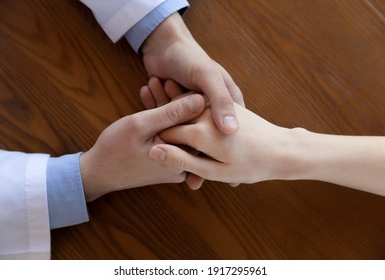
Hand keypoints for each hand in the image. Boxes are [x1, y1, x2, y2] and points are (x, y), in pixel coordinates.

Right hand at [80, 94, 205, 200]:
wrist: (98, 173)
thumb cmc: (115, 149)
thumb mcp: (141, 125)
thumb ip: (172, 113)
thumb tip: (202, 99)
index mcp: (182, 157)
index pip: (196, 122)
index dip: (184, 97)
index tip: (170, 82)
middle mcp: (184, 163)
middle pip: (185, 123)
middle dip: (171, 98)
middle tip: (159, 80)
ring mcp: (176, 162)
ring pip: (175, 126)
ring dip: (164, 105)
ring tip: (151, 84)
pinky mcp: (167, 159)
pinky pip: (167, 134)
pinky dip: (159, 119)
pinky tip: (149, 98)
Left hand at [141, 13, 244, 134]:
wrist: (161, 44)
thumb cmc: (188, 56)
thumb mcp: (208, 77)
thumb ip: (221, 101)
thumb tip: (232, 130)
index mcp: (228, 102)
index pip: (230, 129)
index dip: (219, 136)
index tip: (203, 131)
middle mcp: (211, 110)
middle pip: (204, 133)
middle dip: (187, 122)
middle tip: (175, 107)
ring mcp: (191, 113)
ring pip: (183, 129)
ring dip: (169, 110)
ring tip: (165, 84)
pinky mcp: (173, 114)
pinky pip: (167, 123)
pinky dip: (158, 109)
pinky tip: (153, 88)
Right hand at [149, 103, 295, 187]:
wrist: (282, 149)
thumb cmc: (250, 165)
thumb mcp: (213, 170)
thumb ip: (182, 159)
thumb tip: (155, 152)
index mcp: (200, 132)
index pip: (166, 133)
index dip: (157, 139)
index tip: (151, 143)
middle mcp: (206, 114)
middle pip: (174, 117)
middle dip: (163, 119)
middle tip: (154, 106)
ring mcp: (216, 104)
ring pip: (186, 107)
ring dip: (175, 107)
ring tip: (164, 98)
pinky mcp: (226, 100)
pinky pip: (200, 103)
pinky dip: (191, 107)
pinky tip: (191, 114)